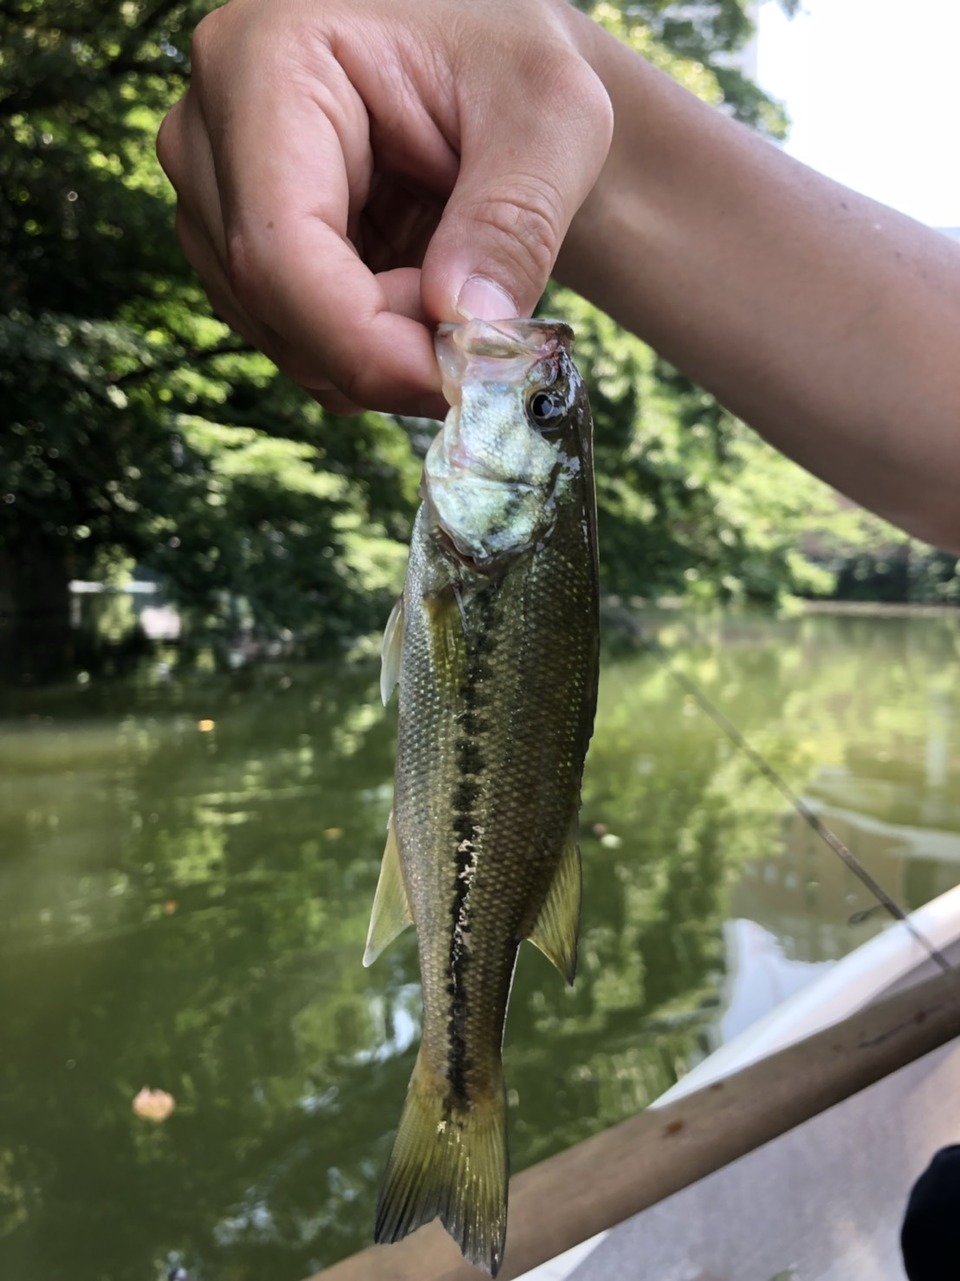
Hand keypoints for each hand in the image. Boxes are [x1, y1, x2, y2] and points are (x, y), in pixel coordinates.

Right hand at [156, 0, 611, 415]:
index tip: (461, 381)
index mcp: (264, 64)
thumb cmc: (517, 66)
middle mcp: (209, 134)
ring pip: (287, 341)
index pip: (278, 253)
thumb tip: (465, 325)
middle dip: (389, 352)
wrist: (495, 75)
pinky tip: (421, 289)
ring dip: (387, 350)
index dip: (366, 345)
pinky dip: (373, 348)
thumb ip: (514, 222)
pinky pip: (300, 345)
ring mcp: (214, 200)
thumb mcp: (551, 118)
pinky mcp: (239, 250)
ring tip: (458, 280)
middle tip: (485, 334)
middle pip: (274, 308)